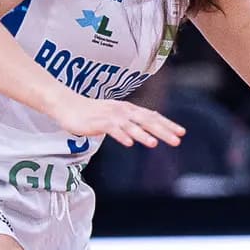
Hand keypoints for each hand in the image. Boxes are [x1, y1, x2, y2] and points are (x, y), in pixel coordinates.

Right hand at [57, 96, 185, 148]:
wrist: (68, 105)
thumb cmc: (92, 112)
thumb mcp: (116, 115)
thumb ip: (132, 120)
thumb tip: (149, 125)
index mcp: (129, 110)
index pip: (152, 117)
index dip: (168, 124)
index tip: (182, 133)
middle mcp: (123, 111)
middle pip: (146, 121)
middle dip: (163, 131)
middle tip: (177, 140)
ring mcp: (111, 116)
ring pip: (130, 126)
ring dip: (142, 134)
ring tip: (153, 144)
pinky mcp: (98, 122)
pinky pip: (112, 130)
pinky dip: (120, 136)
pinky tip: (129, 143)